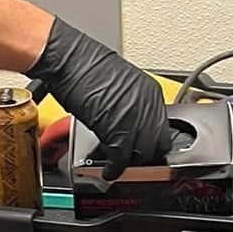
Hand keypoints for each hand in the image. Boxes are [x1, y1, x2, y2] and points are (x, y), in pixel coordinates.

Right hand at [32, 19, 174, 177]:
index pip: (162, 128)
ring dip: (131, 164)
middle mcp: (147, 106)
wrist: (69, 60)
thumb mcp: (121, 86)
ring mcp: (134, 118)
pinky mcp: (117, 129)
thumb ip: (132, 106)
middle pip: (157, 144)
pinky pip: (122, 157)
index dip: (152, 142)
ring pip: (142, 153)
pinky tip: (110, 171)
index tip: (145, 149)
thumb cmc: (85, 67)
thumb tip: (130, 124)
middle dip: (146, 156)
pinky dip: (116, 168)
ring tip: (121, 168)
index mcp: (151, 93)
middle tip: (135, 162)